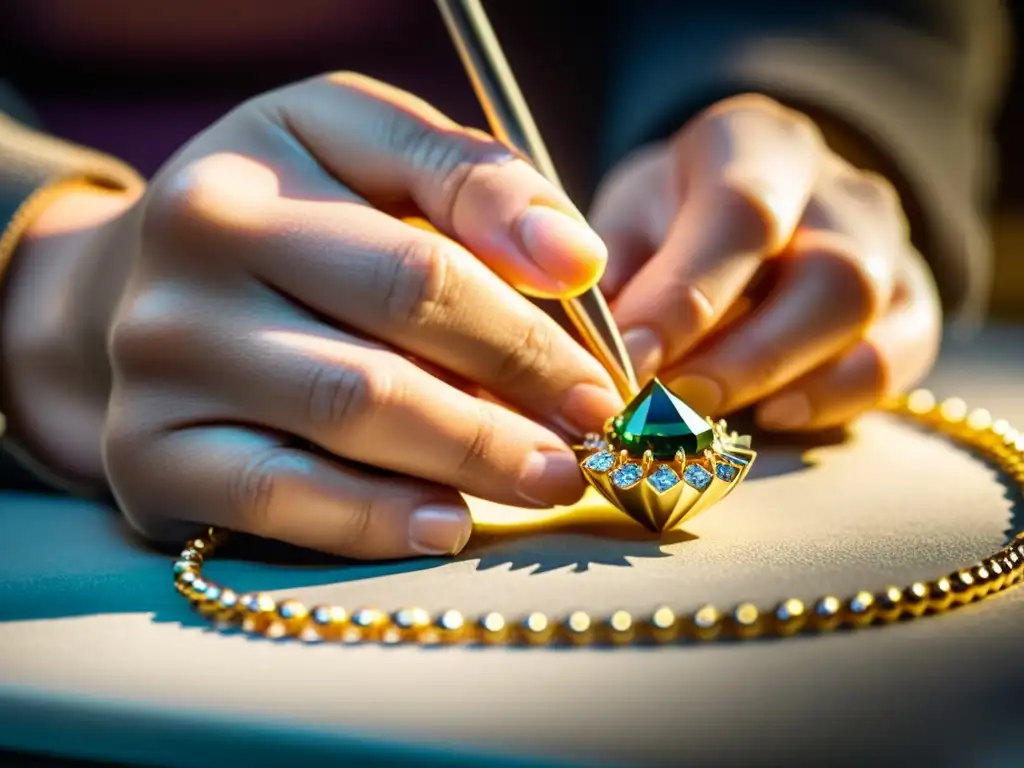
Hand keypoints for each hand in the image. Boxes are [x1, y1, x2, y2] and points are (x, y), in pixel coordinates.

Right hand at [80, 74, 621, 557]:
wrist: (149, 281)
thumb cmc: (291, 214)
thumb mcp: (371, 151)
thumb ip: (475, 182)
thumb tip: (577, 261)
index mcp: (259, 170)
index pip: (425, 266)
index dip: (530, 332)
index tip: (605, 379)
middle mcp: (189, 256)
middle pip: (390, 348)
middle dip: (513, 404)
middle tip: (590, 441)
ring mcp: (157, 361)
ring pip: (344, 420)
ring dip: (467, 461)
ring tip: (547, 479)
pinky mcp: (145, 451)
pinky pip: (272, 501)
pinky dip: (370, 520)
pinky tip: (446, 525)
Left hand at [590, 94, 941, 430]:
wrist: (735, 210)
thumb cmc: (668, 217)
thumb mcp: (626, 220)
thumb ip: (615, 271)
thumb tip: (607, 346)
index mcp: (755, 141)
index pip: (741, 213)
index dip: (687, 298)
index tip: (630, 362)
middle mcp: (836, 184)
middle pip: (827, 268)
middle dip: (743, 355)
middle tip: (669, 408)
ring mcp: (885, 241)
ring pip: (865, 314)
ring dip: (778, 377)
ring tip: (703, 417)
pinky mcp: (910, 299)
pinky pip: (898, 355)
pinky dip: (836, 395)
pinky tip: (771, 414)